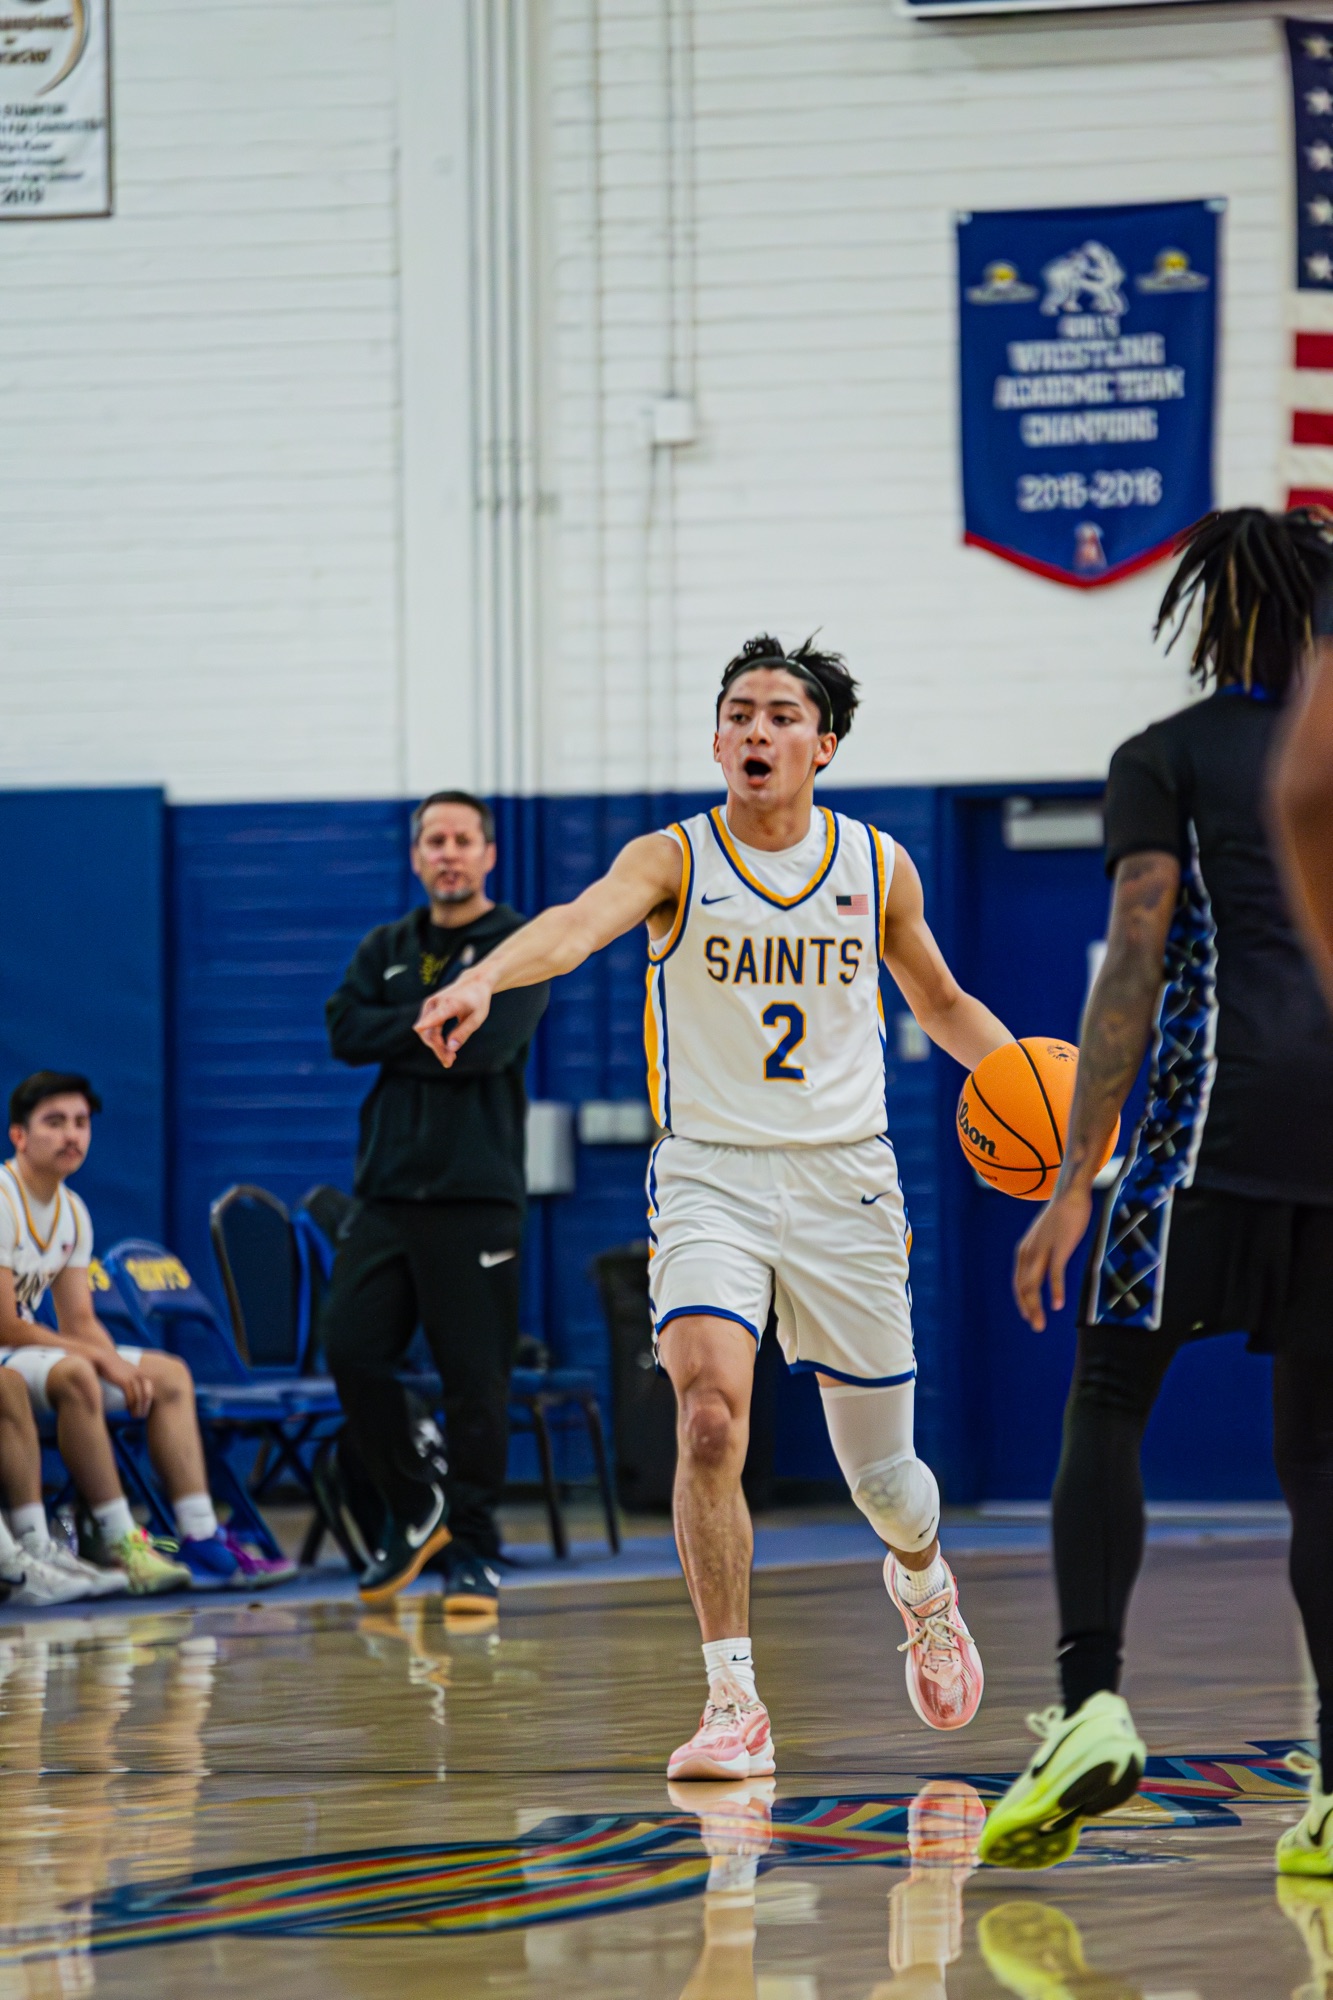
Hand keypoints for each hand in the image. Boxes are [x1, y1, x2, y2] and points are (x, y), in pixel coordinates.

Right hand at [97, 1349, 153, 1417]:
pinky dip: (132, 1405)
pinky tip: (129, 1411)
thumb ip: (121, 1377)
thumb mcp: (118, 1371)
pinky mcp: (123, 1381)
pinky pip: (131, 1395)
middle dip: (145, 1406)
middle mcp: (137, 1374)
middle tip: (140, 1416)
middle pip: (147, 1393)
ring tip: (135, 1417)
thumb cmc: (107, 1366)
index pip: (148, 1387)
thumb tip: (121, 1389)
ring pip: (140, 1396)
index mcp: (137, 1372)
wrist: (99, 1357)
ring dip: (139, 1408)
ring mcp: (131, 1377)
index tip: (143, 1409)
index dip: (147, 1400)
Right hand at [415, 972, 493, 1067]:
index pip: (436, 1014)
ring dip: (436, 1047)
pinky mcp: (429, 1010)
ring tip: (450, 1059)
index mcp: (449, 1003)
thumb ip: (463, 1033)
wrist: (473, 983)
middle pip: (429, 1031)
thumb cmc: (478, 1000)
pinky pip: (428, 1029)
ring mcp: (429, 1006)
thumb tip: (450, 1049)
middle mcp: (435, 1003)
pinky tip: (446, 1050)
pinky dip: (435, 1041)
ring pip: (426, 1032)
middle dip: (437, 1048)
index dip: (427, 1022)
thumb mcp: (477, 1018)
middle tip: (450, 1062)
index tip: (419, 1028)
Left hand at [1013, 1186, 1094, 1331]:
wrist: (1069, 1194)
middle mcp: (1029, 1252)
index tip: (1028, 1316)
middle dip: (1028, 1309)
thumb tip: (1046, 1266)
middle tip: (1036, 1327)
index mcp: (1024, 1251)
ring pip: (1034, 1284)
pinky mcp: (1059, 1248)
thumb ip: (1043, 1253)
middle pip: (1024, 1287)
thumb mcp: (1045, 1237)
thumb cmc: (1060, 1216)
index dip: (1021, 1301)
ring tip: (1040, 1323)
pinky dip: (1055, 1290)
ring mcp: (1043, 1250)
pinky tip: (1057, 1304)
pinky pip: (1054, 1274)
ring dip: (1036, 1306)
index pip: (1018, 1282)